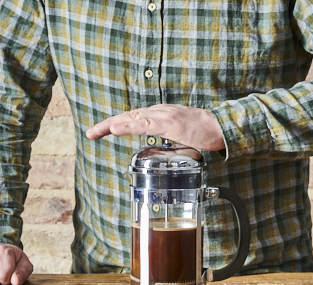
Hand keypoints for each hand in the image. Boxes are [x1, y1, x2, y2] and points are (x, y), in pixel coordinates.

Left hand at [85, 104, 225, 150]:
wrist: (223, 127)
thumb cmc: (205, 131)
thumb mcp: (181, 133)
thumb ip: (168, 135)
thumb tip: (160, 144)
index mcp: (161, 115)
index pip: (133, 117)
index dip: (116, 123)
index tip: (100, 131)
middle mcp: (160, 112)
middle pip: (127, 116)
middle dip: (106, 124)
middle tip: (90, 133)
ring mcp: (164, 116)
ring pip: (132, 118)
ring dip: (111, 124)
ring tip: (95, 132)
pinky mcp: (170, 123)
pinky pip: (144, 124)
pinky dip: (128, 126)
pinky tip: (115, 128)